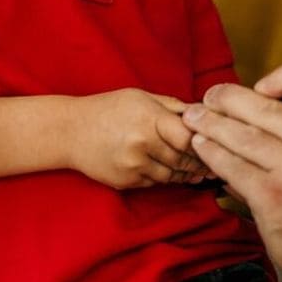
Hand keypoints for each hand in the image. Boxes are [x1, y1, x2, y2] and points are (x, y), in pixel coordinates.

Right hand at [71, 89, 208, 188]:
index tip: (209, 143)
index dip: (202, 143)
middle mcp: (142, 144)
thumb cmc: (108, 109)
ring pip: (171, 176)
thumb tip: (202, 114)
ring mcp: (133, 166)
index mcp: (149, 119)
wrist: (70, 131)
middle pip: (183, 160)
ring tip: (196, 171)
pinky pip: (154, 183)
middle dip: (198, 162)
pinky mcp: (126, 182)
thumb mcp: (141, 97)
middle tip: (211, 163)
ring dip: (185, 174)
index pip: (188, 138)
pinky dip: (164, 178)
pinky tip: (171, 172)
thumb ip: (172, 107)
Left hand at [183, 61, 281, 281]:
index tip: (265, 90)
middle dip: (228, 98)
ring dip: (210, 123)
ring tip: (195, 119)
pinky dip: (212, 154)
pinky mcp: (272, 197)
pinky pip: (231, 165)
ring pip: (241, 133)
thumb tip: (278, 120)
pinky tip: (202, 149)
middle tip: (211, 97)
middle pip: (266, 104)